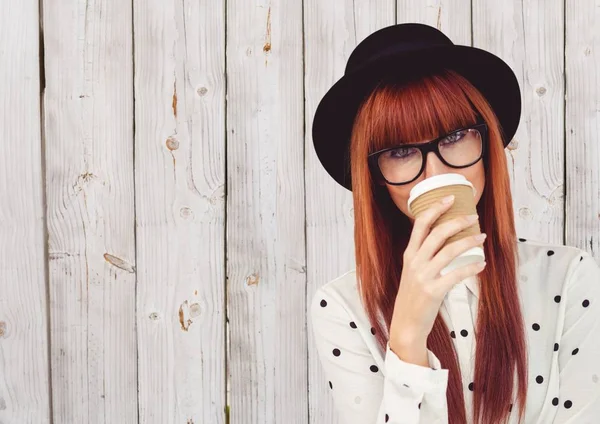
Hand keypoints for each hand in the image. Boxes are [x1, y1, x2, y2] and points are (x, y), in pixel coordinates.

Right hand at [389, 195, 486, 348]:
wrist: (406, 323)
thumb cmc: (412, 297)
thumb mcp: (412, 271)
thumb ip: (424, 256)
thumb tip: (446, 240)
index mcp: (409, 254)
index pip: (420, 224)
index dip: (436, 208)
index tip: (450, 198)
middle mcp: (414, 262)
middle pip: (437, 232)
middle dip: (457, 221)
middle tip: (473, 217)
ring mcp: (423, 276)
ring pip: (449, 250)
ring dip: (468, 241)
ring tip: (481, 237)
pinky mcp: (433, 291)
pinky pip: (456, 274)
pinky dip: (472, 267)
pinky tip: (482, 264)